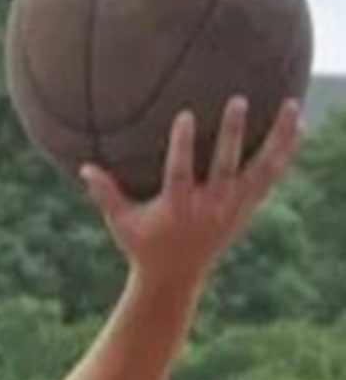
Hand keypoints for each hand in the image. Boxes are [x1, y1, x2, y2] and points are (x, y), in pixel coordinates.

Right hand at [80, 96, 299, 286]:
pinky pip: (269, 177)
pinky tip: (298, 126)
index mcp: (178, 209)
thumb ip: (105, 194)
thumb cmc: (143, 246)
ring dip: (275, 139)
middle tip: (237, 101)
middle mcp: (209, 208)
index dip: (182, 145)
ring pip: (259, 170)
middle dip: (230, 136)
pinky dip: (284, 153)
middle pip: (224, 168)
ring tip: (289, 106)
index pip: (181, 174)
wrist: (175, 279)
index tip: (185, 114)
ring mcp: (231, 209)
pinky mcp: (244, 209)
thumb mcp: (121, 222)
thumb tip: (83, 167)